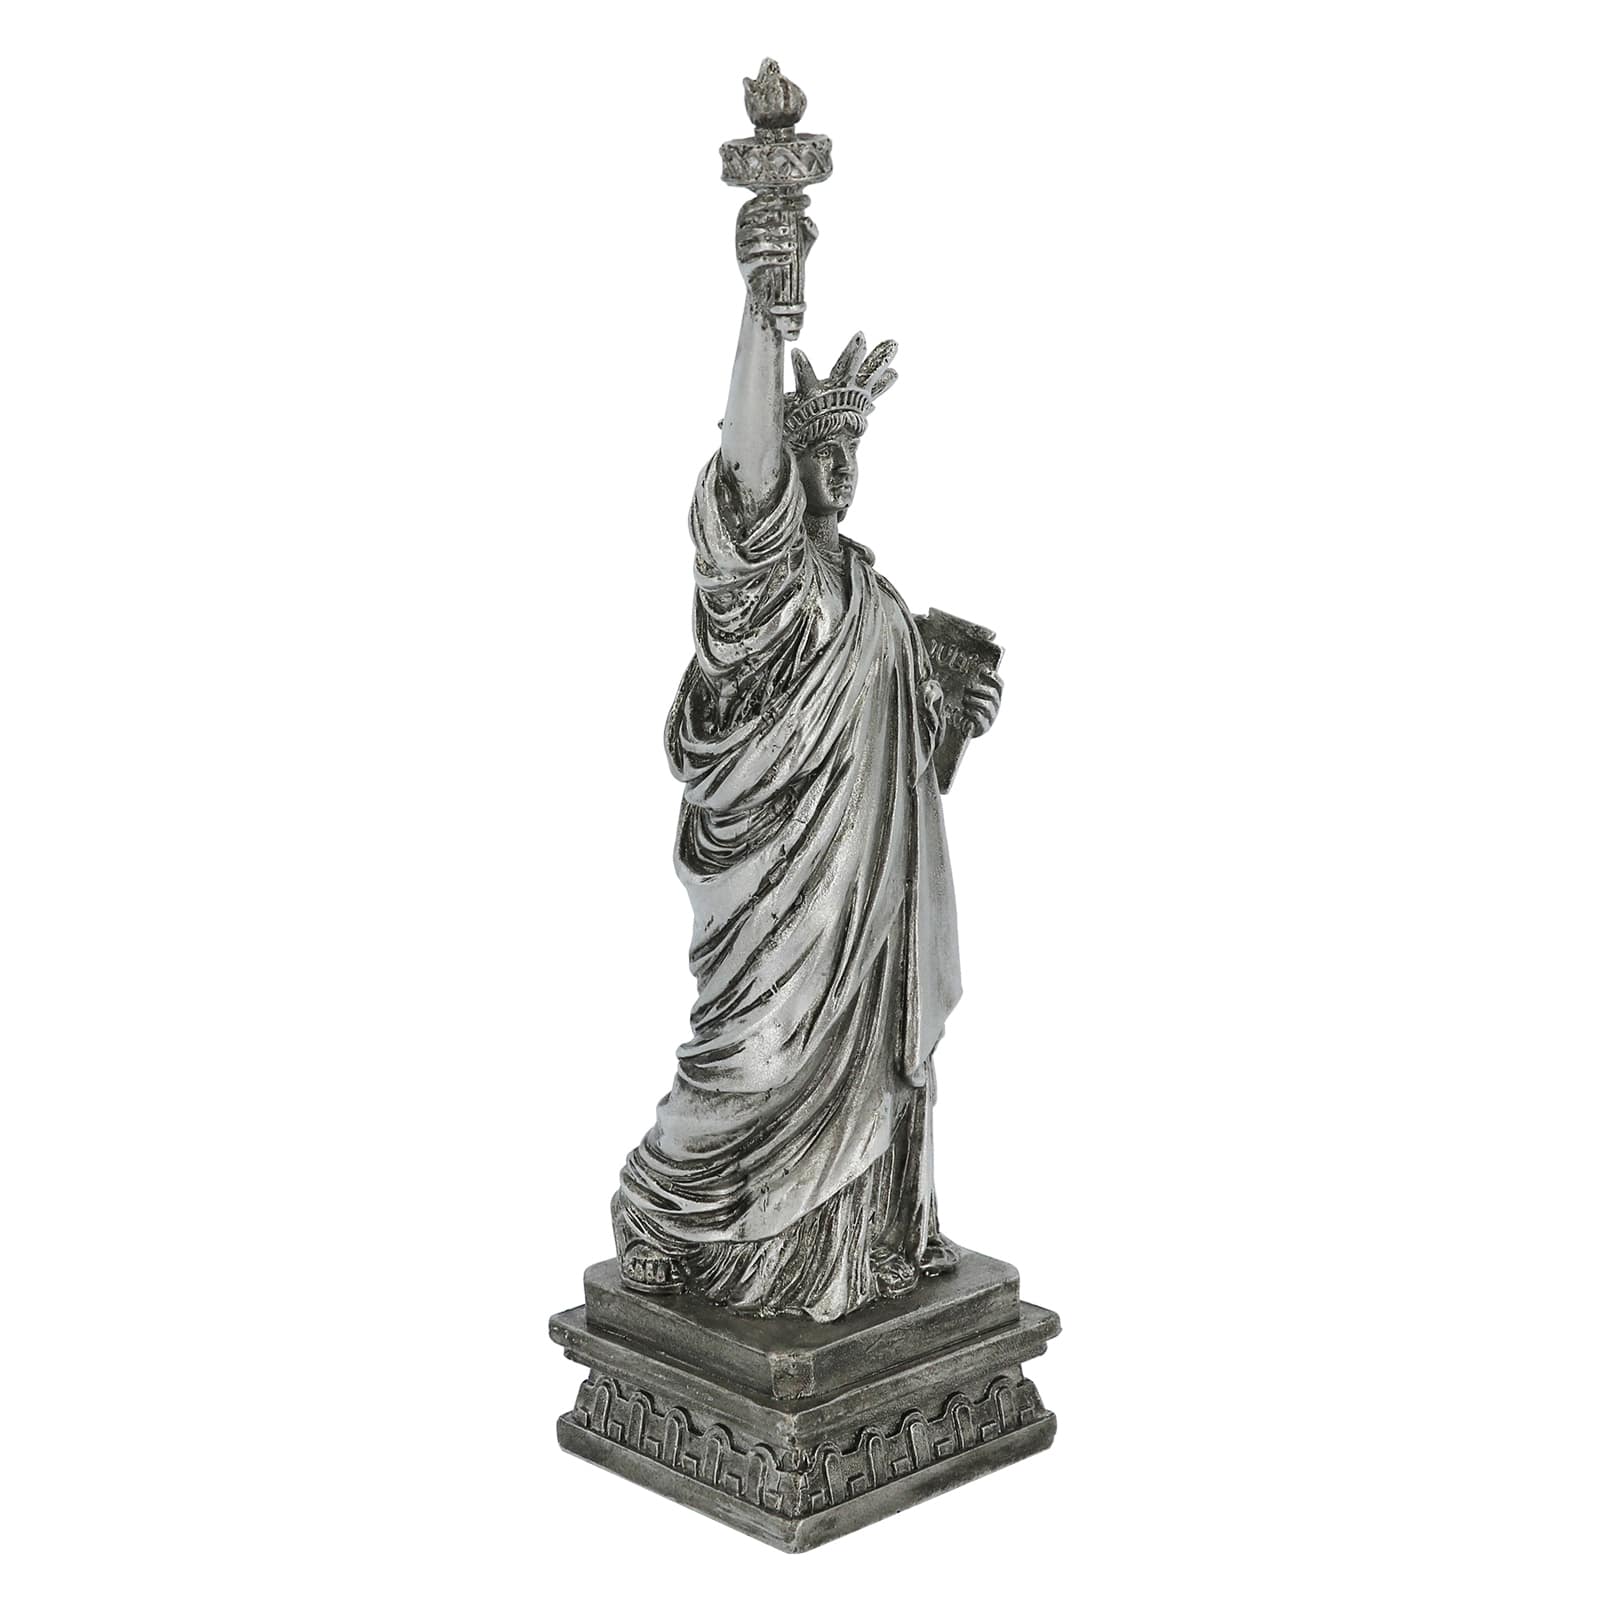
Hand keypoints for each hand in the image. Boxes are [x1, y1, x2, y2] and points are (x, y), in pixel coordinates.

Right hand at [735, 195, 814, 321]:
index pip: (763, 201)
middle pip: (758, 217)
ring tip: (794, 246)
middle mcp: (742, 229)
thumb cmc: (783, 255)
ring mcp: (740, 247)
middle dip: (778, 218)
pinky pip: (759, 260)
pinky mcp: (744, 265)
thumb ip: (807, 229)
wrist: (769, 286)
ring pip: (758, 240)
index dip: (783, 199)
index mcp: (751, 216)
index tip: (804, 201)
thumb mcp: (800, 240)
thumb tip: (808, 220)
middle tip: (794, 224)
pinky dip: (775, 259)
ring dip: (777, 242)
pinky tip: (788, 259)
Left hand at [963, 667, 1002, 736]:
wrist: (959, 730)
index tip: (982, 671)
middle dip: (979, 688)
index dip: (993, 676)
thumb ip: (972, 685)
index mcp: (994, 697)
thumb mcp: (969, 696)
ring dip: (973, 700)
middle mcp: (995, 707)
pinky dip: (971, 712)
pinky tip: (965, 710)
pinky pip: (979, 717)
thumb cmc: (964, 709)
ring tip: (964, 699)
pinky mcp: (983, 728)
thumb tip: (971, 671)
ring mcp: (990, 718)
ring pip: (986, 705)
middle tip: (967, 687)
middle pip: (992, 694)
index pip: (999, 685)